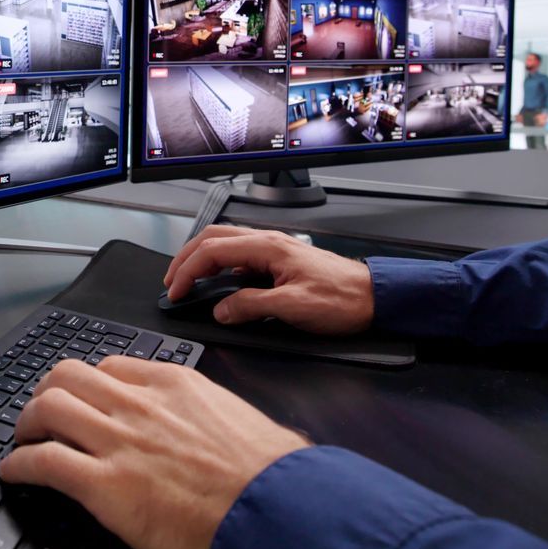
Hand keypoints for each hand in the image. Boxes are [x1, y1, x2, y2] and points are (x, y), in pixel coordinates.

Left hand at [0, 358, 307, 548]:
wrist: (279, 514)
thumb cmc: (273, 479)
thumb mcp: (245, 425)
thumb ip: (217, 417)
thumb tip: (226, 429)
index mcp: (176, 385)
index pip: (112, 367)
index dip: (88, 385)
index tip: (82, 399)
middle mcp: (141, 404)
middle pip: (67, 375)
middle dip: (47, 394)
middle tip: (41, 415)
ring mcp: (119, 441)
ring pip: (47, 408)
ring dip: (26, 425)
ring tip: (23, 440)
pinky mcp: (103, 485)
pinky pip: (42, 462)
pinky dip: (19, 466)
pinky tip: (14, 473)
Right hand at [164, 224, 374, 333]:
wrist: (374, 297)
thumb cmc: (343, 299)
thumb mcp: (292, 308)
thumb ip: (251, 306)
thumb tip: (221, 310)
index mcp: (268, 247)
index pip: (212, 251)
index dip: (188, 270)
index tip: (176, 291)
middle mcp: (269, 242)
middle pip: (214, 239)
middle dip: (187, 258)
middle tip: (173, 282)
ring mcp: (275, 250)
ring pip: (227, 245)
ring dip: (203, 259)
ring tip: (189, 280)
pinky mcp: (282, 262)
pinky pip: (242, 257)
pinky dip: (221, 267)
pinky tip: (221, 284)